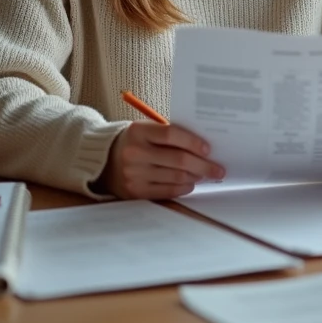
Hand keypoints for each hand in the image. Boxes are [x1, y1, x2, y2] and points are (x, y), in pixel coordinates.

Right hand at [97, 123, 224, 199]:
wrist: (103, 160)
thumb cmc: (135, 142)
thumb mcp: (146, 131)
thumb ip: (169, 136)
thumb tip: (204, 149)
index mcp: (138, 131)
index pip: (171, 135)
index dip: (193, 142)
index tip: (208, 149)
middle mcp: (134, 153)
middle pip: (177, 160)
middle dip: (203, 165)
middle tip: (218, 169)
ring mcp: (133, 174)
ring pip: (175, 177)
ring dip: (195, 177)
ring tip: (205, 175)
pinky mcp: (135, 191)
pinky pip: (167, 191)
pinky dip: (183, 188)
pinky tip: (190, 183)